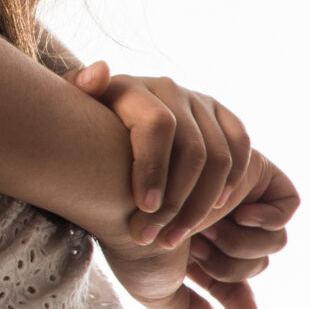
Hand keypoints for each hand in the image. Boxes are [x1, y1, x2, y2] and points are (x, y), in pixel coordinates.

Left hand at [68, 61, 252, 244]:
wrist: (105, 126)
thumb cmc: (80, 132)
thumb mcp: (68, 114)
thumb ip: (78, 92)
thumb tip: (100, 71)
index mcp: (129, 88)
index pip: (157, 125)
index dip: (154, 168)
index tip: (144, 208)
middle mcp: (167, 88)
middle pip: (191, 149)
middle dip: (176, 201)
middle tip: (155, 237)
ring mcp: (198, 100)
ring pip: (219, 157)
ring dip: (202, 205)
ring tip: (175, 237)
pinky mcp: (222, 114)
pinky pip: (241, 148)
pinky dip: (231, 182)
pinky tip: (213, 212)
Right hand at [97, 148, 297, 308]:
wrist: (130, 195)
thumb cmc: (136, 243)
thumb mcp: (155, 289)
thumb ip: (184, 308)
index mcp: (194, 250)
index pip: (231, 281)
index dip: (238, 297)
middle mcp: (214, 223)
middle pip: (255, 263)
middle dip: (233, 267)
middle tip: (199, 250)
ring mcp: (232, 197)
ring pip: (273, 239)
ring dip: (245, 243)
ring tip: (210, 228)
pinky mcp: (250, 171)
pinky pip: (287, 203)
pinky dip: (272, 217)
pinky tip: (241, 215)